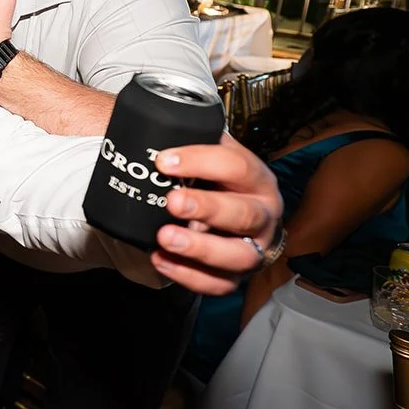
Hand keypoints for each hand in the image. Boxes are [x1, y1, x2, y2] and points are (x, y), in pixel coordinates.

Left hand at [149, 134, 284, 294]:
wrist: (218, 210)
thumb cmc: (208, 179)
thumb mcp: (205, 154)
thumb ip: (186, 140)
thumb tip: (145, 124)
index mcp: (256, 178)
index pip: (237, 166)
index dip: (201, 161)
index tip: (163, 161)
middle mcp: (263, 214)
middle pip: (244, 214)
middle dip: (207, 208)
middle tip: (171, 201)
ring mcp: (253, 248)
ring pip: (239, 255)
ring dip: (201, 248)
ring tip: (165, 238)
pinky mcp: (235, 276)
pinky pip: (219, 284)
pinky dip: (189, 276)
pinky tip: (160, 259)